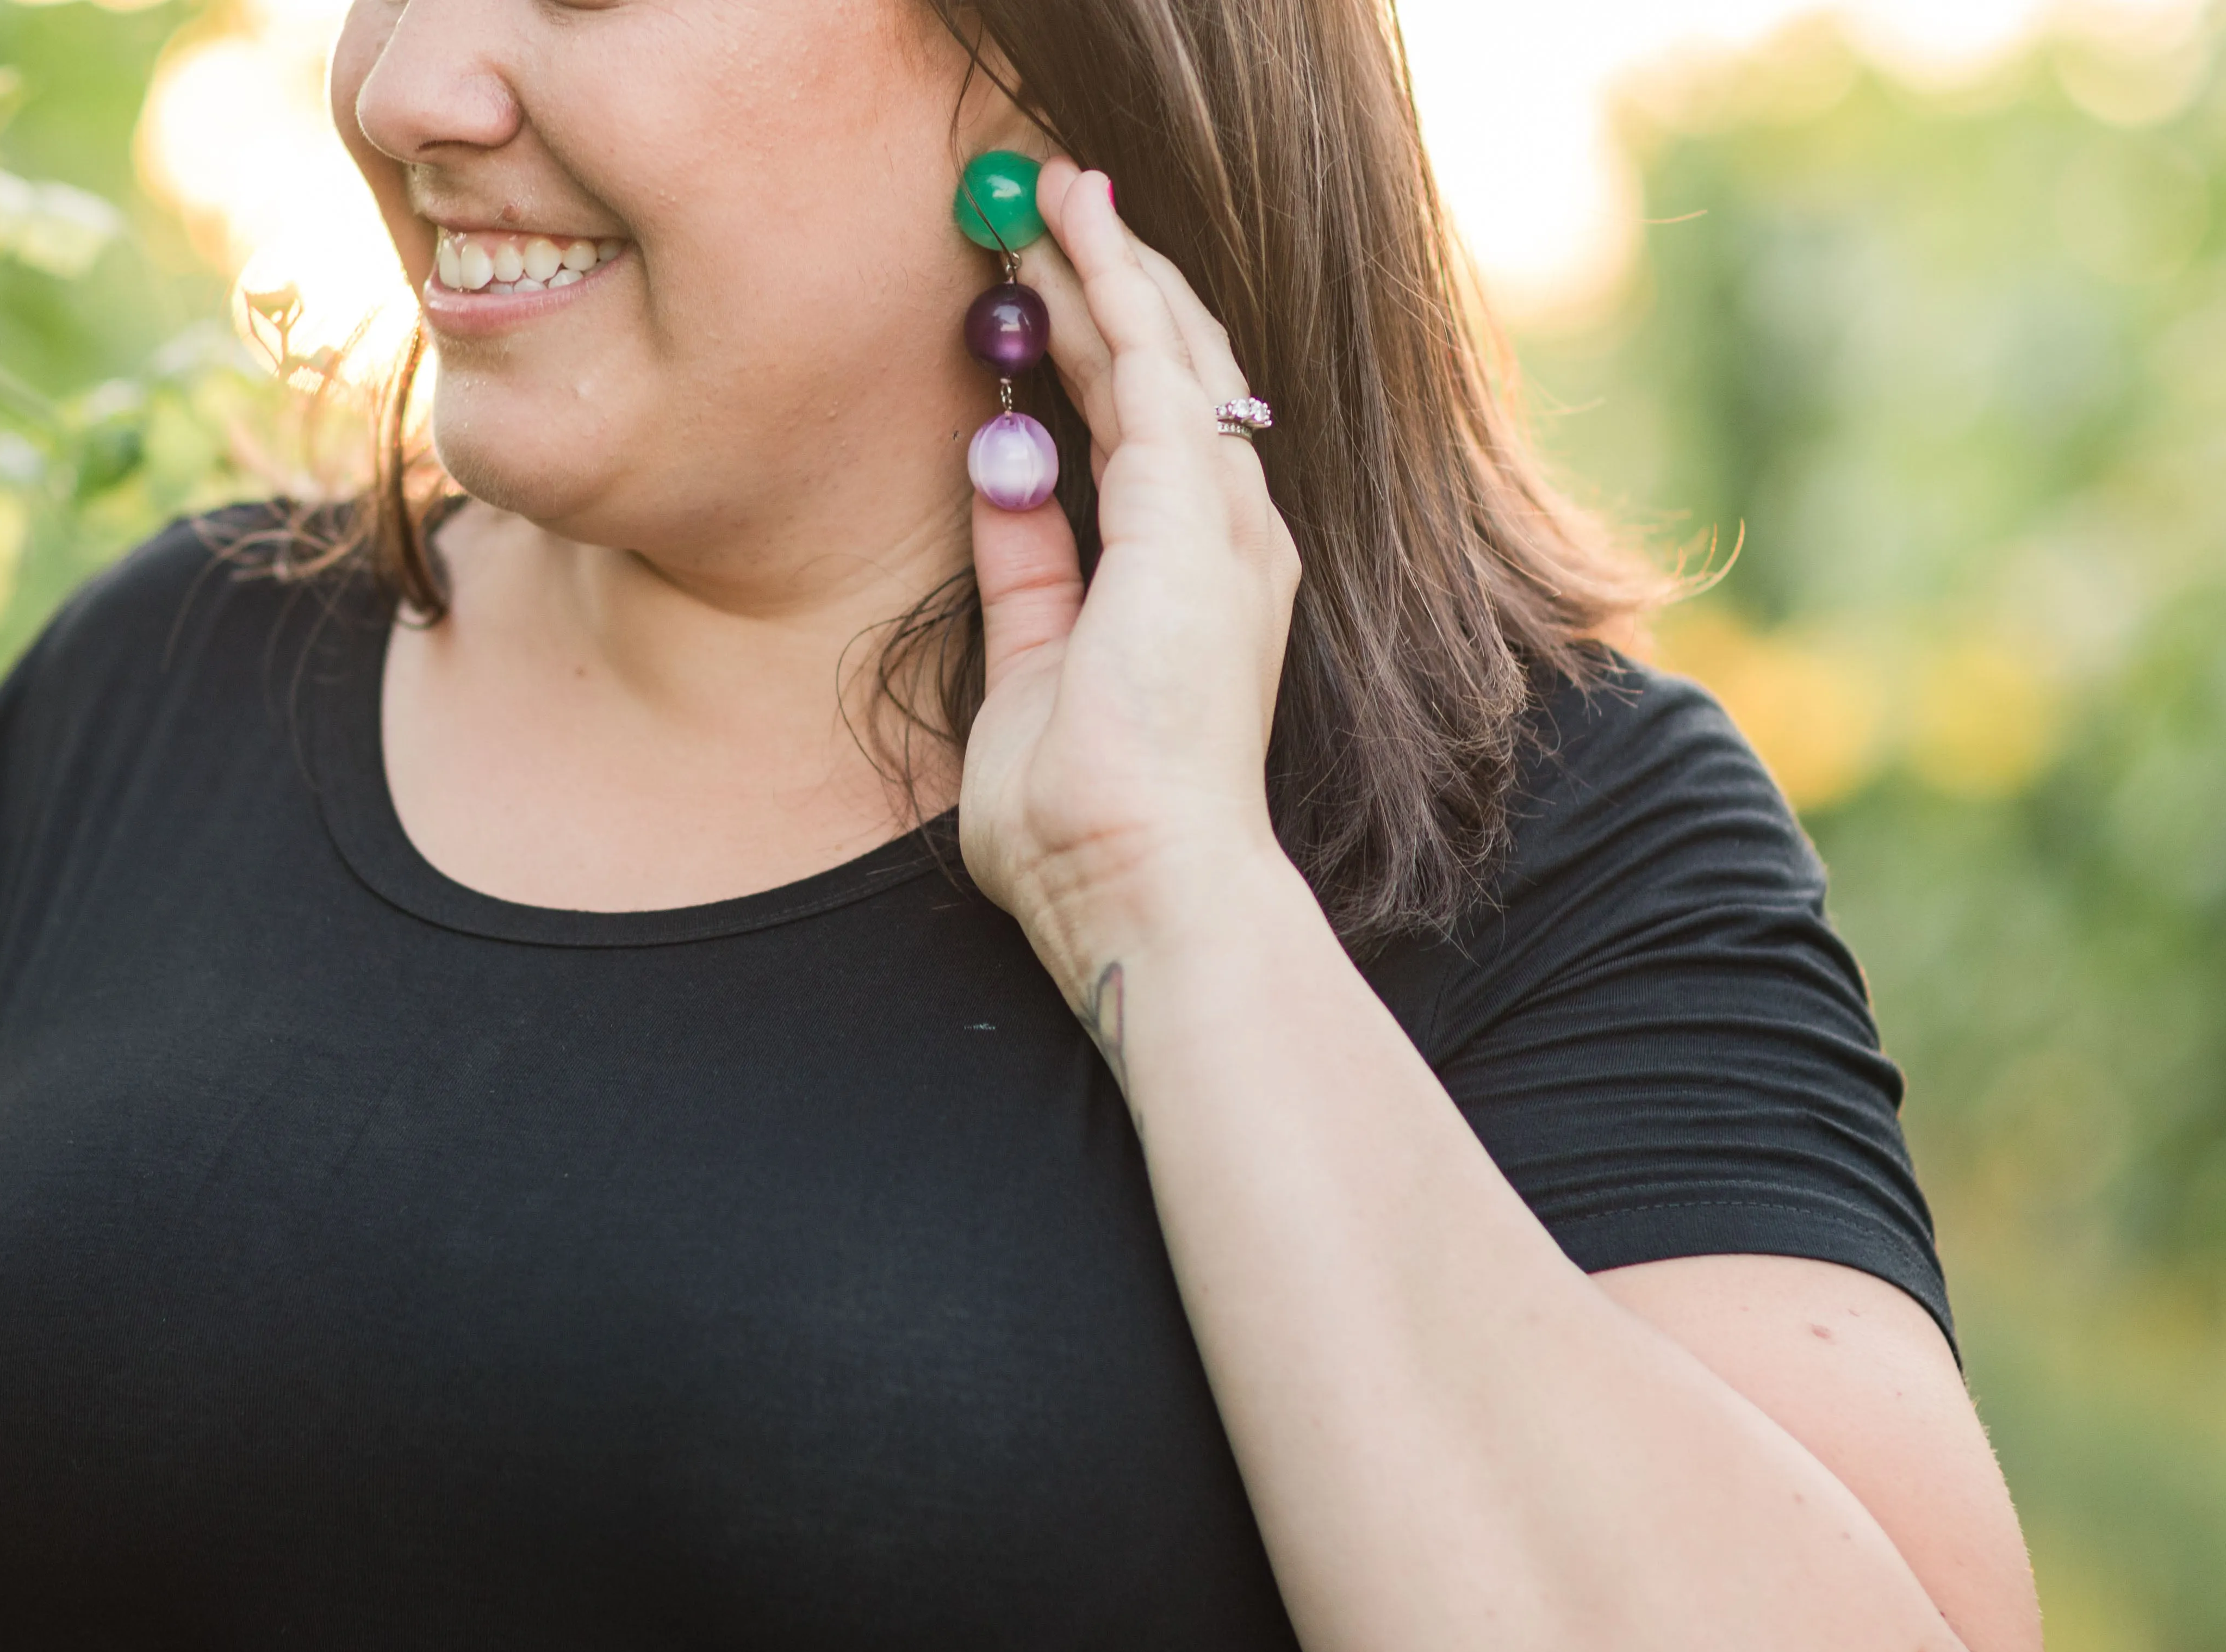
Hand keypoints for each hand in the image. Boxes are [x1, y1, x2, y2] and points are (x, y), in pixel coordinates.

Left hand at [959, 162, 1305, 992]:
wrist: (1142, 887)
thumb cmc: (1086, 823)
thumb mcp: (1033, 671)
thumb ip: (1026, 574)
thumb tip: (997, 481)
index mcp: (1197, 584)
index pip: (1149, 436)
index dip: (1102, 349)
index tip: (1047, 287)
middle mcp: (1228, 541)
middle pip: (1174, 376)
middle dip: (1115, 285)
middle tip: (1049, 207)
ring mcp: (1222, 526)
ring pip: (1170, 353)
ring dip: (1112, 265)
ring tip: (1053, 190)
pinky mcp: (1193, 517)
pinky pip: (1153, 365)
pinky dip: (1116, 284)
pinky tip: (1076, 222)